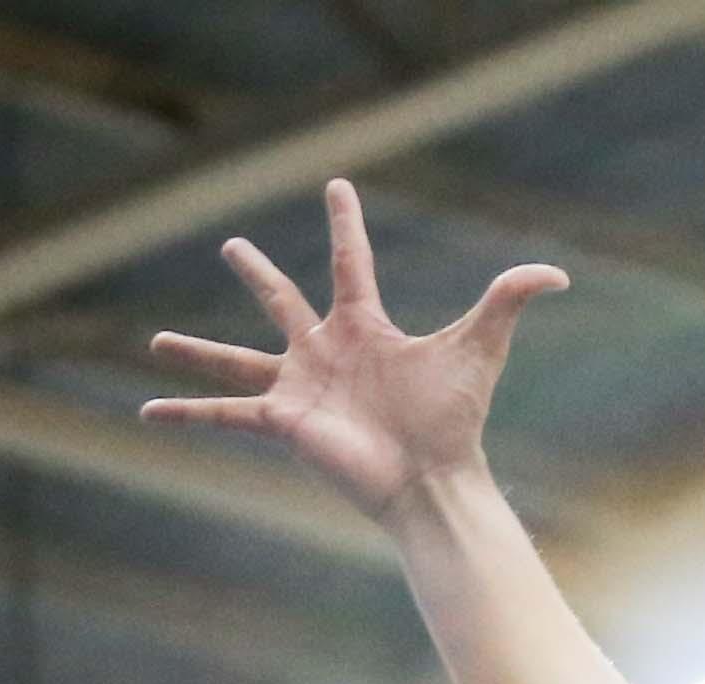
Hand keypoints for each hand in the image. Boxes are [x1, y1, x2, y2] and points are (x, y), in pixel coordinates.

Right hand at [142, 174, 563, 522]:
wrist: (431, 477)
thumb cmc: (455, 417)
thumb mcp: (479, 347)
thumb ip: (508, 300)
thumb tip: (556, 272)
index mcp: (365, 326)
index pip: (349, 261)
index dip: (344, 223)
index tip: (336, 186)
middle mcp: (325, 351)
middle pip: (281, 300)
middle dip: (256, 274)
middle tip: (233, 246)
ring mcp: (299, 385)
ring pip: (236, 358)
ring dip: (196, 350)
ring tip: (154, 342)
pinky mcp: (282, 420)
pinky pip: (223, 413)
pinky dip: (185, 413)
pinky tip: (147, 412)